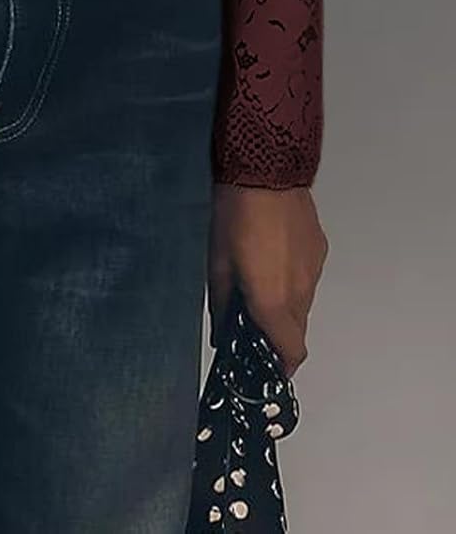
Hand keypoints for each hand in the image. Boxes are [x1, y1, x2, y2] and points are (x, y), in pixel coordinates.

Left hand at [206, 182, 328, 377]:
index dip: (280, 366)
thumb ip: (222, 304)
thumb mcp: (217, 262)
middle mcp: (301, 292)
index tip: (265, 366)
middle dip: (276, 334)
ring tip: (257, 280)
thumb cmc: (234, 216)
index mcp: (274, 301)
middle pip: (296, 331)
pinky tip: (271, 256)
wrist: (266, 170)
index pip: (290, 352)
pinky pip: (307, 278)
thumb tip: (222, 334)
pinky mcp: (319, 249)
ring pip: (303, 304)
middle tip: (251, 321)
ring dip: (284, 305)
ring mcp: (314, 270)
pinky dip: (292, 280)